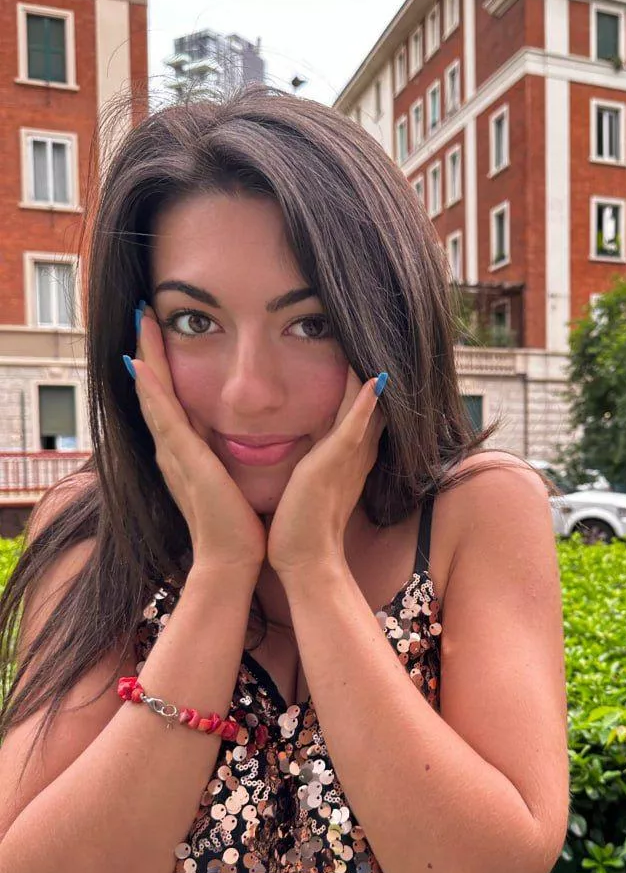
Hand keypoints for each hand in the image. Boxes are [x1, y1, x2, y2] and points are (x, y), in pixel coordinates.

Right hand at [126, 304, 266, 575]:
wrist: (233, 558)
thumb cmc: (238, 522)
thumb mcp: (231, 476)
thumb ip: (229, 452)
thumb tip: (239, 430)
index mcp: (186, 451)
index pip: (171, 399)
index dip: (163, 366)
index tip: (161, 332)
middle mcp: (172, 449)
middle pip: (154, 390)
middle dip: (148, 351)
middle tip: (141, 313)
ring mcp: (173, 454)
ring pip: (153, 395)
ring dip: (146, 357)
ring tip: (140, 322)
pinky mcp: (183, 461)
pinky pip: (163, 417)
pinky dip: (150, 390)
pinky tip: (141, 364)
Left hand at [266, 367, 386, 577]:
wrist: (306, 561)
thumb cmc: (299, 530)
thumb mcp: (307, 488)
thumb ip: (310, 466)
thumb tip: (299, 449)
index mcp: (347, 461)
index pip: (362, 418)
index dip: (367, 391)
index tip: (367, 360)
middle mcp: (354, 457)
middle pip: (372, 409)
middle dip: (376, 378)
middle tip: (382, 344)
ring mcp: (347, 460)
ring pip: (366, 410)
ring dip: (372, 379)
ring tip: (378, 348)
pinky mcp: (335, 464)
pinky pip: (354, 428)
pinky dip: (365, 404)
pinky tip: (373, 379)